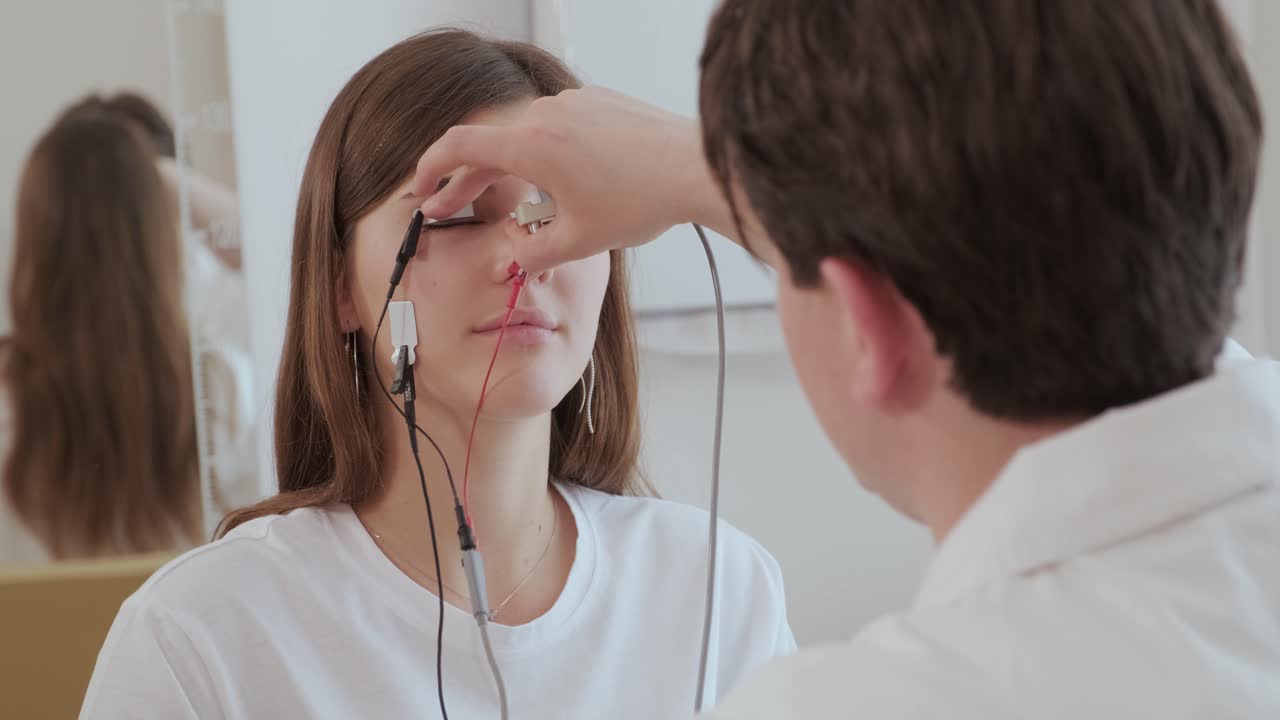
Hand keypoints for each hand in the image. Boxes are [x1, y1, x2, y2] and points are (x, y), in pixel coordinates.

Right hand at [414, 87, 727, 272]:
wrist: (696, 167)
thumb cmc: (641, 201)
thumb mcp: (579, 241)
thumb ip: (533, 254)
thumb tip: (508, 266)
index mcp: (531, 145)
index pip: (459, 146)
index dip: (431, 167)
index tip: (420, 188)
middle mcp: (547, 114)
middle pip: (489, 145)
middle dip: (466, 180)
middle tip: (447, 209)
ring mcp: (575, 103)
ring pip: (526, 137)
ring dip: (510, 169)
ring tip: (513, 205)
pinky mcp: (599, 101)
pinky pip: (559, 127)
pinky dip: (546, 154)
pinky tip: (561, 182)